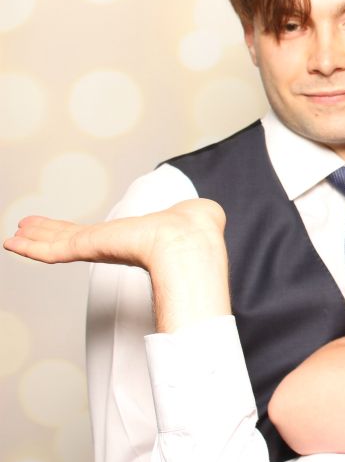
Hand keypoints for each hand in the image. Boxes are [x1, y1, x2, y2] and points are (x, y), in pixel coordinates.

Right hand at [4, 198, 225, 272]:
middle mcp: (111, 244)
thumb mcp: (189, 215)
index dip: (75, 231)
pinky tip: (14, 242)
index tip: (59, 229)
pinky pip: (54, 250)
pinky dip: (33, 247)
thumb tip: (209, 211)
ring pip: (57, 245)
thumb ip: (192, 213)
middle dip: (47, 235)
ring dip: (35, 240)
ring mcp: (98, 247)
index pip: (96, 234)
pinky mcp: (91, 247)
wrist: (186, 240)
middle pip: (69, 239)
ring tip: (14, 236)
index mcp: (131, 236)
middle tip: (24, 231)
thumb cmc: (195, 228)